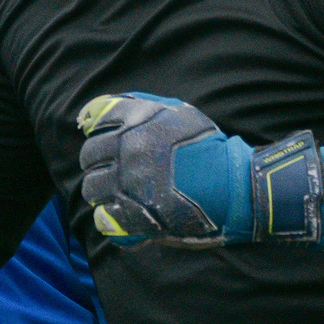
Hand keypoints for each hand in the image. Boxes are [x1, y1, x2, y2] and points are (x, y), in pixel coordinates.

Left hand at [74, 94, 323, 247]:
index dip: (95, 127)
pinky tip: (121, 214)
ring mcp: (129, 182)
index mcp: (137, 120)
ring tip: (117, 194)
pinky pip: (103, 217)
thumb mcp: (178, 112)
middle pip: (89, 154)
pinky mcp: (135, 213)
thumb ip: (140, 106)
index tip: (100, 136)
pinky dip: (108, 217)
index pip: (95, 117)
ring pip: (92, 187)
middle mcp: (128, 148)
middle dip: (98, 162)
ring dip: (101, 191)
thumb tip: (96, 113)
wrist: (234, 186)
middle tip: (112, 170)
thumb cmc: (208, 147)